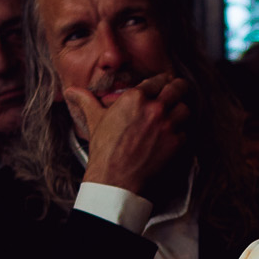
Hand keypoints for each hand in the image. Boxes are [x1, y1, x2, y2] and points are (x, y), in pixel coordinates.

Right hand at [67, 74, 190, 196]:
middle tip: (177, 92)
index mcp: (135, 97)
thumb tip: (72, 91)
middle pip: (178, 88)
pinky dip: (181, 132)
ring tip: (175, 115)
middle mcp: (154, 108)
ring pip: (185, 108)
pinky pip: (186, 131)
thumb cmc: (104, 149)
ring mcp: (168, 125)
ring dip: (180, 111)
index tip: (163, 84)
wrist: (115, 178)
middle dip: (178, 89)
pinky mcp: (176, 143)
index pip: (157, 80)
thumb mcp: (94, 120)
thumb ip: (86, 100)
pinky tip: (172, 135)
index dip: (161, 81)